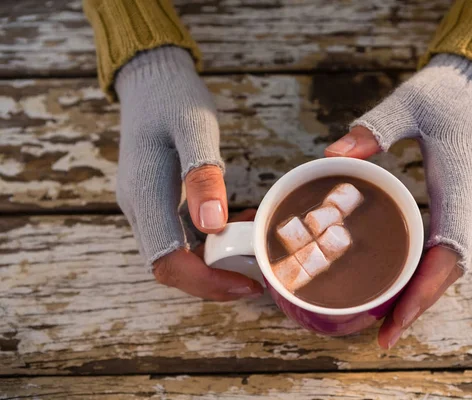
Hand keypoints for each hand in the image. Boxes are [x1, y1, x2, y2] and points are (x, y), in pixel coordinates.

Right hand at [115, 46, 262, 299]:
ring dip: (215, 261)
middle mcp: (141, 208)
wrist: (151, 81)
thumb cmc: (173, 99)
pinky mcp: (158, 200)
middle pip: (171, 266)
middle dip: (214, 279)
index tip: (246, 283)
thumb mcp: (194, 128)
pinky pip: (183, 233)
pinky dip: (213, 239)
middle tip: (256, 275)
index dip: (206, 281)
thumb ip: (202, 175)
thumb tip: (214, 227)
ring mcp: (147, 206)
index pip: (167, 261)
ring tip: (254, 250)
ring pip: (178, 254)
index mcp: (145, 194)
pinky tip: (239, 223)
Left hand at [325, 54, 471, 347]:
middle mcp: (466, 206)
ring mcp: (462, 209)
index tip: (397, 318)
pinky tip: (397, 286)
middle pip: (447, 272)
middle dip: (417, 305)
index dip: (424, 289)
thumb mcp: (408, 104)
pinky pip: (442, 252)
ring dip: (419, 296)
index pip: (448, 251)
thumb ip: (374, 128)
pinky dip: (422, 276)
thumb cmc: (444, 96)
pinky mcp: (453, 207)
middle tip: (382, 336)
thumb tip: (331, 155)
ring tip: (386, 324)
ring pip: (446, 267)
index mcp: (459, 186)